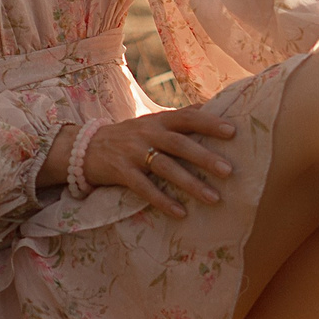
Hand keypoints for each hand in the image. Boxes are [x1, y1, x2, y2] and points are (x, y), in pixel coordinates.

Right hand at [77, 107, 237, 218]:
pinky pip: (144, 188)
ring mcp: (133, 152)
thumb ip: (180, 116)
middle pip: (179, 144)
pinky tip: (180, 213)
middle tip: (229, 170)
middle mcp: (147, 133)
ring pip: (165, 168)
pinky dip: (162, 201)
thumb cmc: (129, 136)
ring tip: (214, 198)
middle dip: (204, 157)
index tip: (233, 131)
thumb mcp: (152, 122)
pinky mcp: (121, 172)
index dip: (209, 122)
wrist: (85, 147)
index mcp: (158, 120)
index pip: (187, 117)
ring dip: (190, 184)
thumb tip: (212, 105)